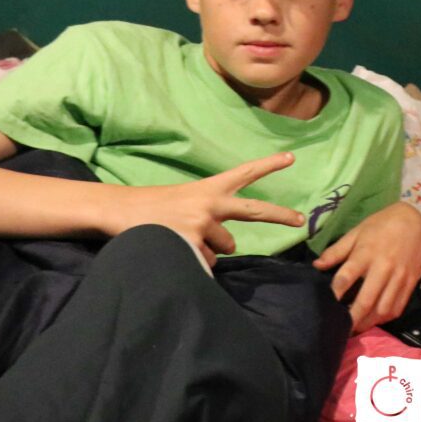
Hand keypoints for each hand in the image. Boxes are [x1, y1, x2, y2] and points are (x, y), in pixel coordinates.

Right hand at [106, 152, 303, 265]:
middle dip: (280, 215)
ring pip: (225, 248)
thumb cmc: (153, 207)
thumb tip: (230, 246)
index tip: (291, 158)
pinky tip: (177, 251)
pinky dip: (195, 263)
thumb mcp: (185, 201)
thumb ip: (212, 216)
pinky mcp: (191, 242)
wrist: (120, 210)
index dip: (269, 165)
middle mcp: (211, 203)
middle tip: (300, 221)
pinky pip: (206, 264)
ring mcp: (203, 223)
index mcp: (210, 188)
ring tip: (183, 240)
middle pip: (254, 210)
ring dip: (211, 249)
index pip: (244, 173)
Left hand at [312, 201, 420, 331]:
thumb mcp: (356, 232)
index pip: (346, 278)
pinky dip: (385, 318)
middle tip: (340, 328)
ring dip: (368, 322)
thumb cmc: (380, 225)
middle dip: (352, 318)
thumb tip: (316, 266)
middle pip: (366, 300)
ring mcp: (399, 277)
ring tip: (356, 327)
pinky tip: (375, 319)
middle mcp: (383, 267)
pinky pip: (398, 307)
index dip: (334, 294)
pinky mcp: (411, 283)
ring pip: (383, 309)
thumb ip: (336, 251)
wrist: (414, 220)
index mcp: (366, 253)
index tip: (325, 305)